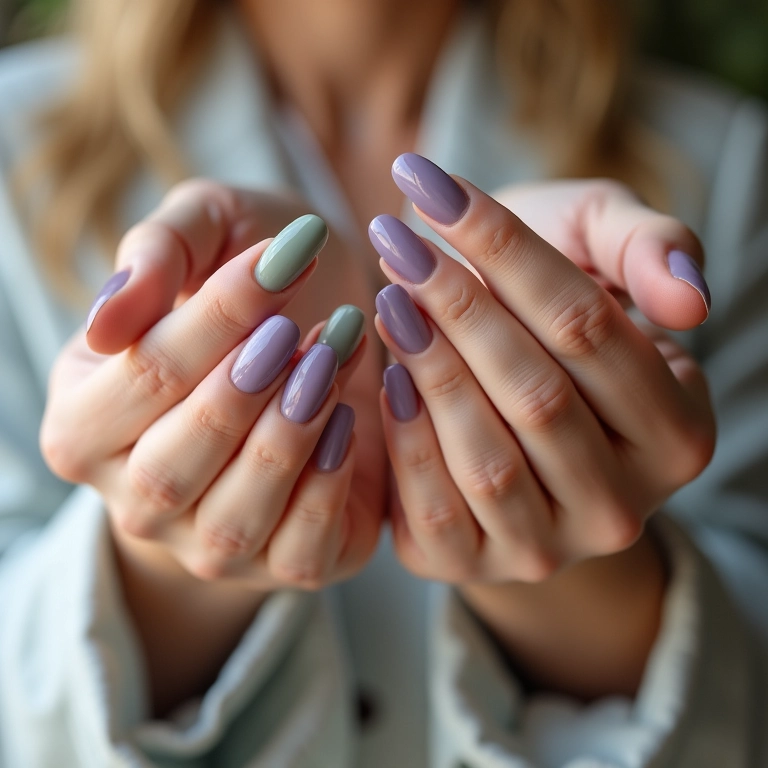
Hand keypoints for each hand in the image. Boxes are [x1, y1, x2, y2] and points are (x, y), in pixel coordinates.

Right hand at [41, 180, 384, 711]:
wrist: (308, 341)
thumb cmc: (249, 289)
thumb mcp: (204, 236)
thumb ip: (156, 253)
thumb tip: (109, 320)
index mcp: (84, 425)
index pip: (144, 378)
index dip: (217, 319)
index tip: (284, 260)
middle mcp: (136, 500)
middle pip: (174, 463)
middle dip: (249, 388)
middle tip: (305, 326)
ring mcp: (206, 543)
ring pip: (237, 514)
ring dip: (293, 431)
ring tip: (333, 358)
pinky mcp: (284, 563)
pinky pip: (300, 547)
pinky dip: (328, 484)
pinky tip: (347, 418)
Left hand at [369, 155, 714, 695]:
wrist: (502, 390)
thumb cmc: (555, 309)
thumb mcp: (605, 252)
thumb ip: (653, 252)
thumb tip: (689, 301)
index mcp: (677, 433)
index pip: (589, 331)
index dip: (507, 254)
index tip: (432, 187)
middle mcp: (621, 507)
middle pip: (538, 397)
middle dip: (458, 308)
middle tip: (395, 240)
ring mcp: (547, 547)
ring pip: (489, 459)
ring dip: (428, 367)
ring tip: (387, 295)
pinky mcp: (472, 565)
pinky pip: (434, 507)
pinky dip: (405, 435)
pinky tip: (388, 371)